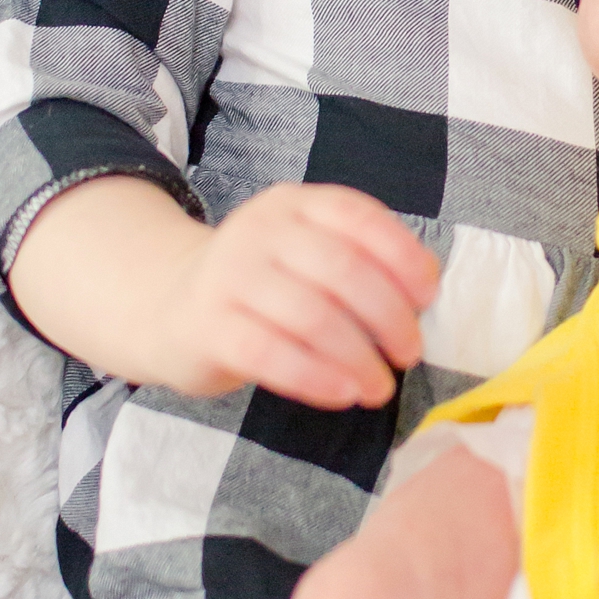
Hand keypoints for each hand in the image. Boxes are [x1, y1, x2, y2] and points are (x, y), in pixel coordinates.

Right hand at [155, 184, 438, 409]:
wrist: (169, 307)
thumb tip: (426, 286)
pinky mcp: (208, 325)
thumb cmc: (263, 286)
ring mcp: (229, 275)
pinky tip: (343, 394)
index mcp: (294, 204)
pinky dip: (316, 378)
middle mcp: (260, 230)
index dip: (401, 256)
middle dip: (388, 316)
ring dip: (358, 357)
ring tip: (380, 387)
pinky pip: (271, 354)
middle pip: (341, 269)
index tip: (428, 297)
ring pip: (311, 316)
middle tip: (410, 353)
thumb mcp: (307, 255)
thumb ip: (361, 260)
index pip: (357, 216)